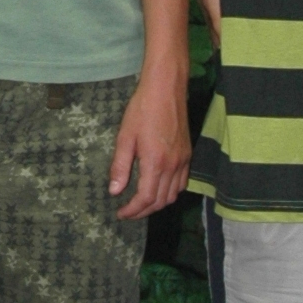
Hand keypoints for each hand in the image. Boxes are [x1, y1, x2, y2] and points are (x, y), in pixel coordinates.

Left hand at [110, 72, 190, 220]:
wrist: (166, 88)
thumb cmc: (142, 109)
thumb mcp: (125, 137)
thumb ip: (120, 166)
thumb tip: (115, 191)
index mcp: (155, 162)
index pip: (145, 198)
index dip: (133, 210)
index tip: (121, 213)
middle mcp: (173, 165)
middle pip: (160, 201)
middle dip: (144, 211)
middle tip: (128, 212)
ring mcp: (183, 160)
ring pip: (173, 194)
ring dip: (157, 204)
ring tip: (141, 204)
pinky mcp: (188, 154)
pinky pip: (182, 182)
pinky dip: (170, 192)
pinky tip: (158, 188)